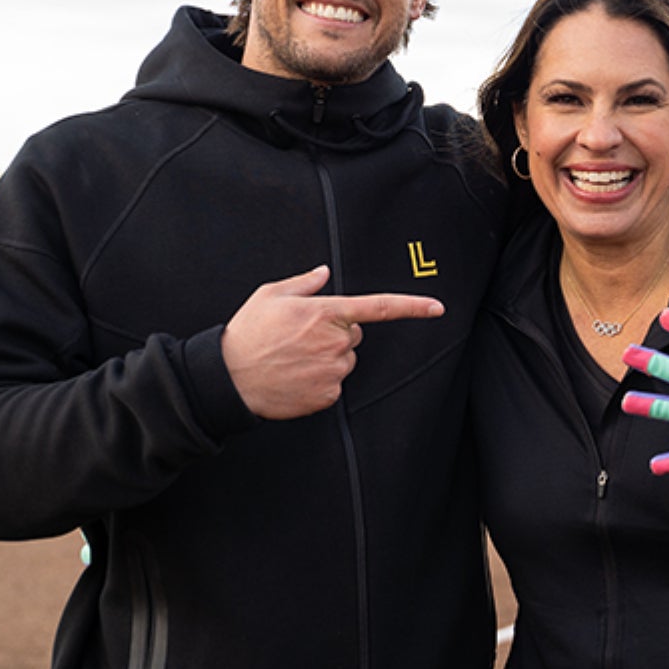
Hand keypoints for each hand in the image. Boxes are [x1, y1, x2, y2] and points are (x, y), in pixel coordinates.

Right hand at [222, 266, 443, 419]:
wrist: (231, 378)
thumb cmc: (248, 332)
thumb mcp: (271, 295)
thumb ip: (304, 282)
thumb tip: (324, 273)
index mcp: (326, 312)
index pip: (379, 307)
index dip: (413, 307)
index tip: (437, 308)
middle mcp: (335, 342)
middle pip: (354, 335)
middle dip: (336, 334)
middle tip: (301, 338)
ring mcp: (333, 370)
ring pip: (345, 361)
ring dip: (327, 358)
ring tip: (293, 358)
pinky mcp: (328, 395)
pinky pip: (335, 384)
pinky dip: (320, 381)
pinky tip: (295, 376)